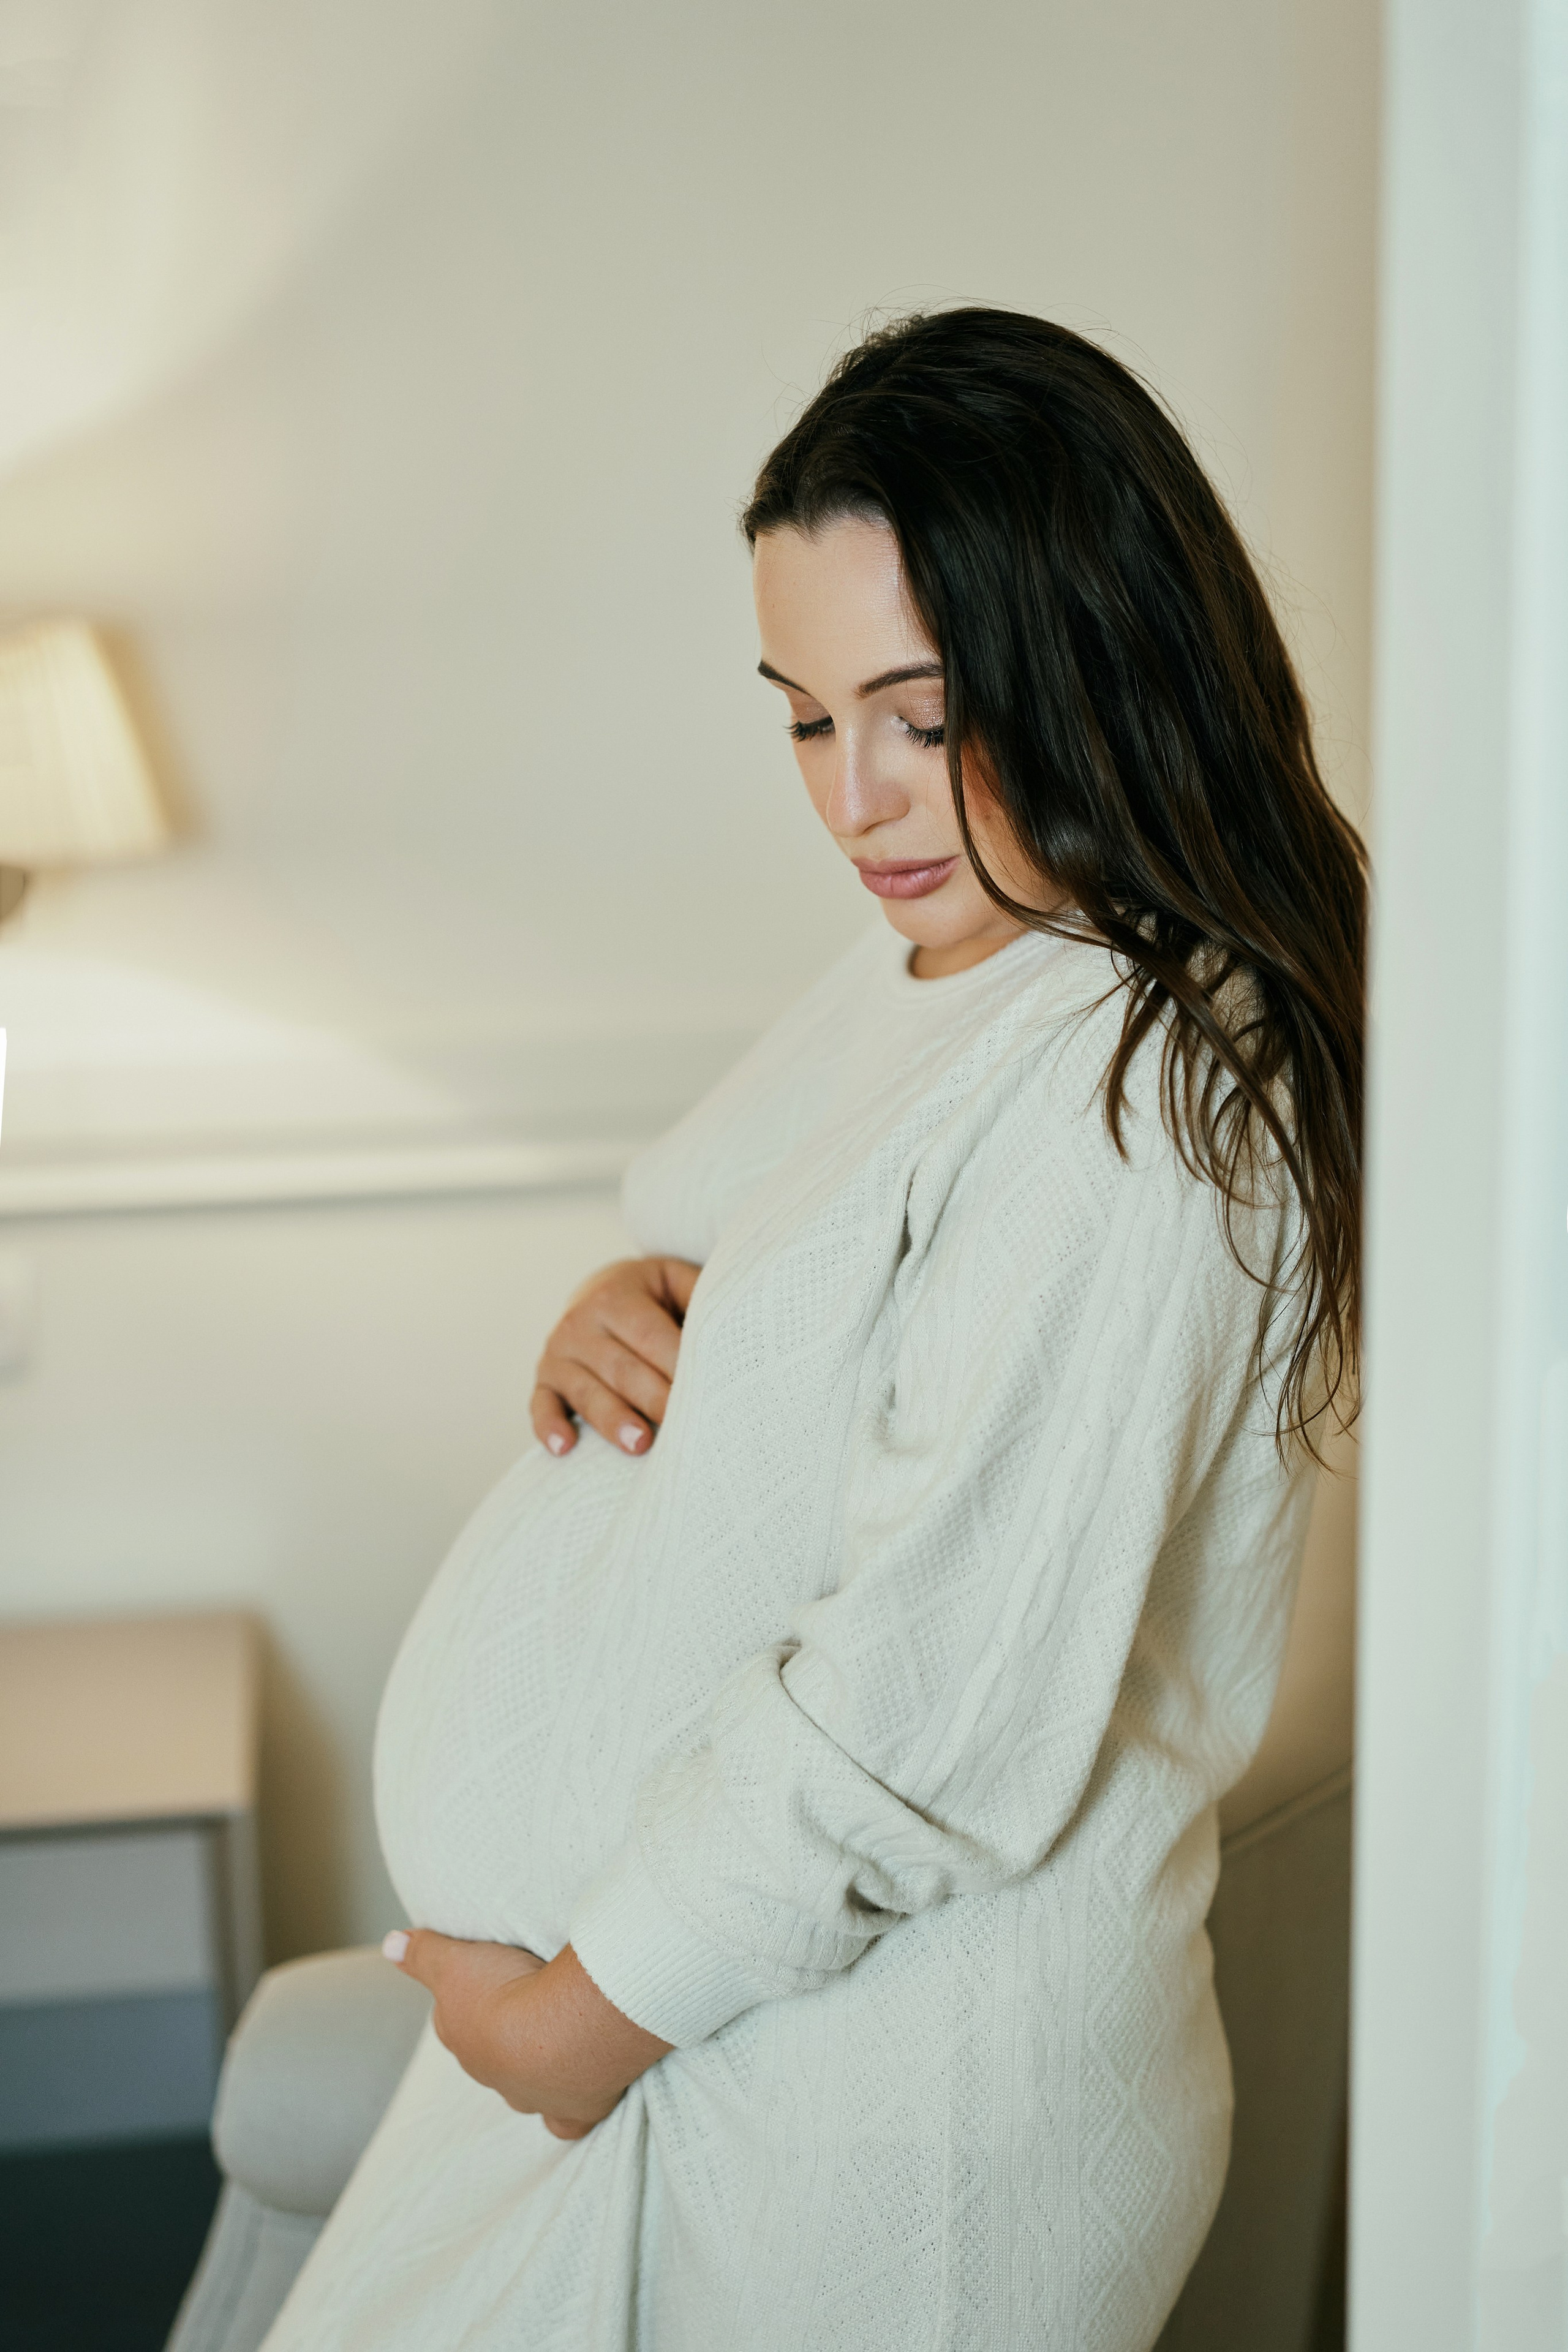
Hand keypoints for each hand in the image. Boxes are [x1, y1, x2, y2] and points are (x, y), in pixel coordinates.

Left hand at [384, 1928, 670, 2139]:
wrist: (559, 2032)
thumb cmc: (505, 1992)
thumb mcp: (455, 1962)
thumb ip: (423, 1954)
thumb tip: (389, 1945)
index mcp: (464, 2042)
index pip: (455, 2022)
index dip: (468, 2001)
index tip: (486, 1980)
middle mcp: (492, 2077)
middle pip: (491, 2057)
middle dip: (503, 2037)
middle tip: (526, 2003)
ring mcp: (532, 2098)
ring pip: (526, 2089)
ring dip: (536, 2068)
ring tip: (556, 2038)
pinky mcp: (573, 2111)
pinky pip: (566, 2122)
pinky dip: (568, 2109)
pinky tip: (576, 2097)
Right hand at [531, 1256, 699, 1458]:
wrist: (600, 1291)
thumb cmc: (653, 1295)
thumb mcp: (675, 1280)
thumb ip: (700, 1295)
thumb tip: (733, 1324)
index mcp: (616, 1296)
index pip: (651, 1336)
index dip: (678, 1366)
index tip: (705, 1391)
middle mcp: (580, 1322)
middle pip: (621, 1368)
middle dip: (653, 1399)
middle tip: (681, 1427)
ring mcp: (557, 1354)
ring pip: (585, 1391)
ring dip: (611, 1420)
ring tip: (639, 1445)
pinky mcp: (544, 1380)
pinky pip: (541, 1405)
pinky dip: (549, 1426)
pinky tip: (565, 1448)